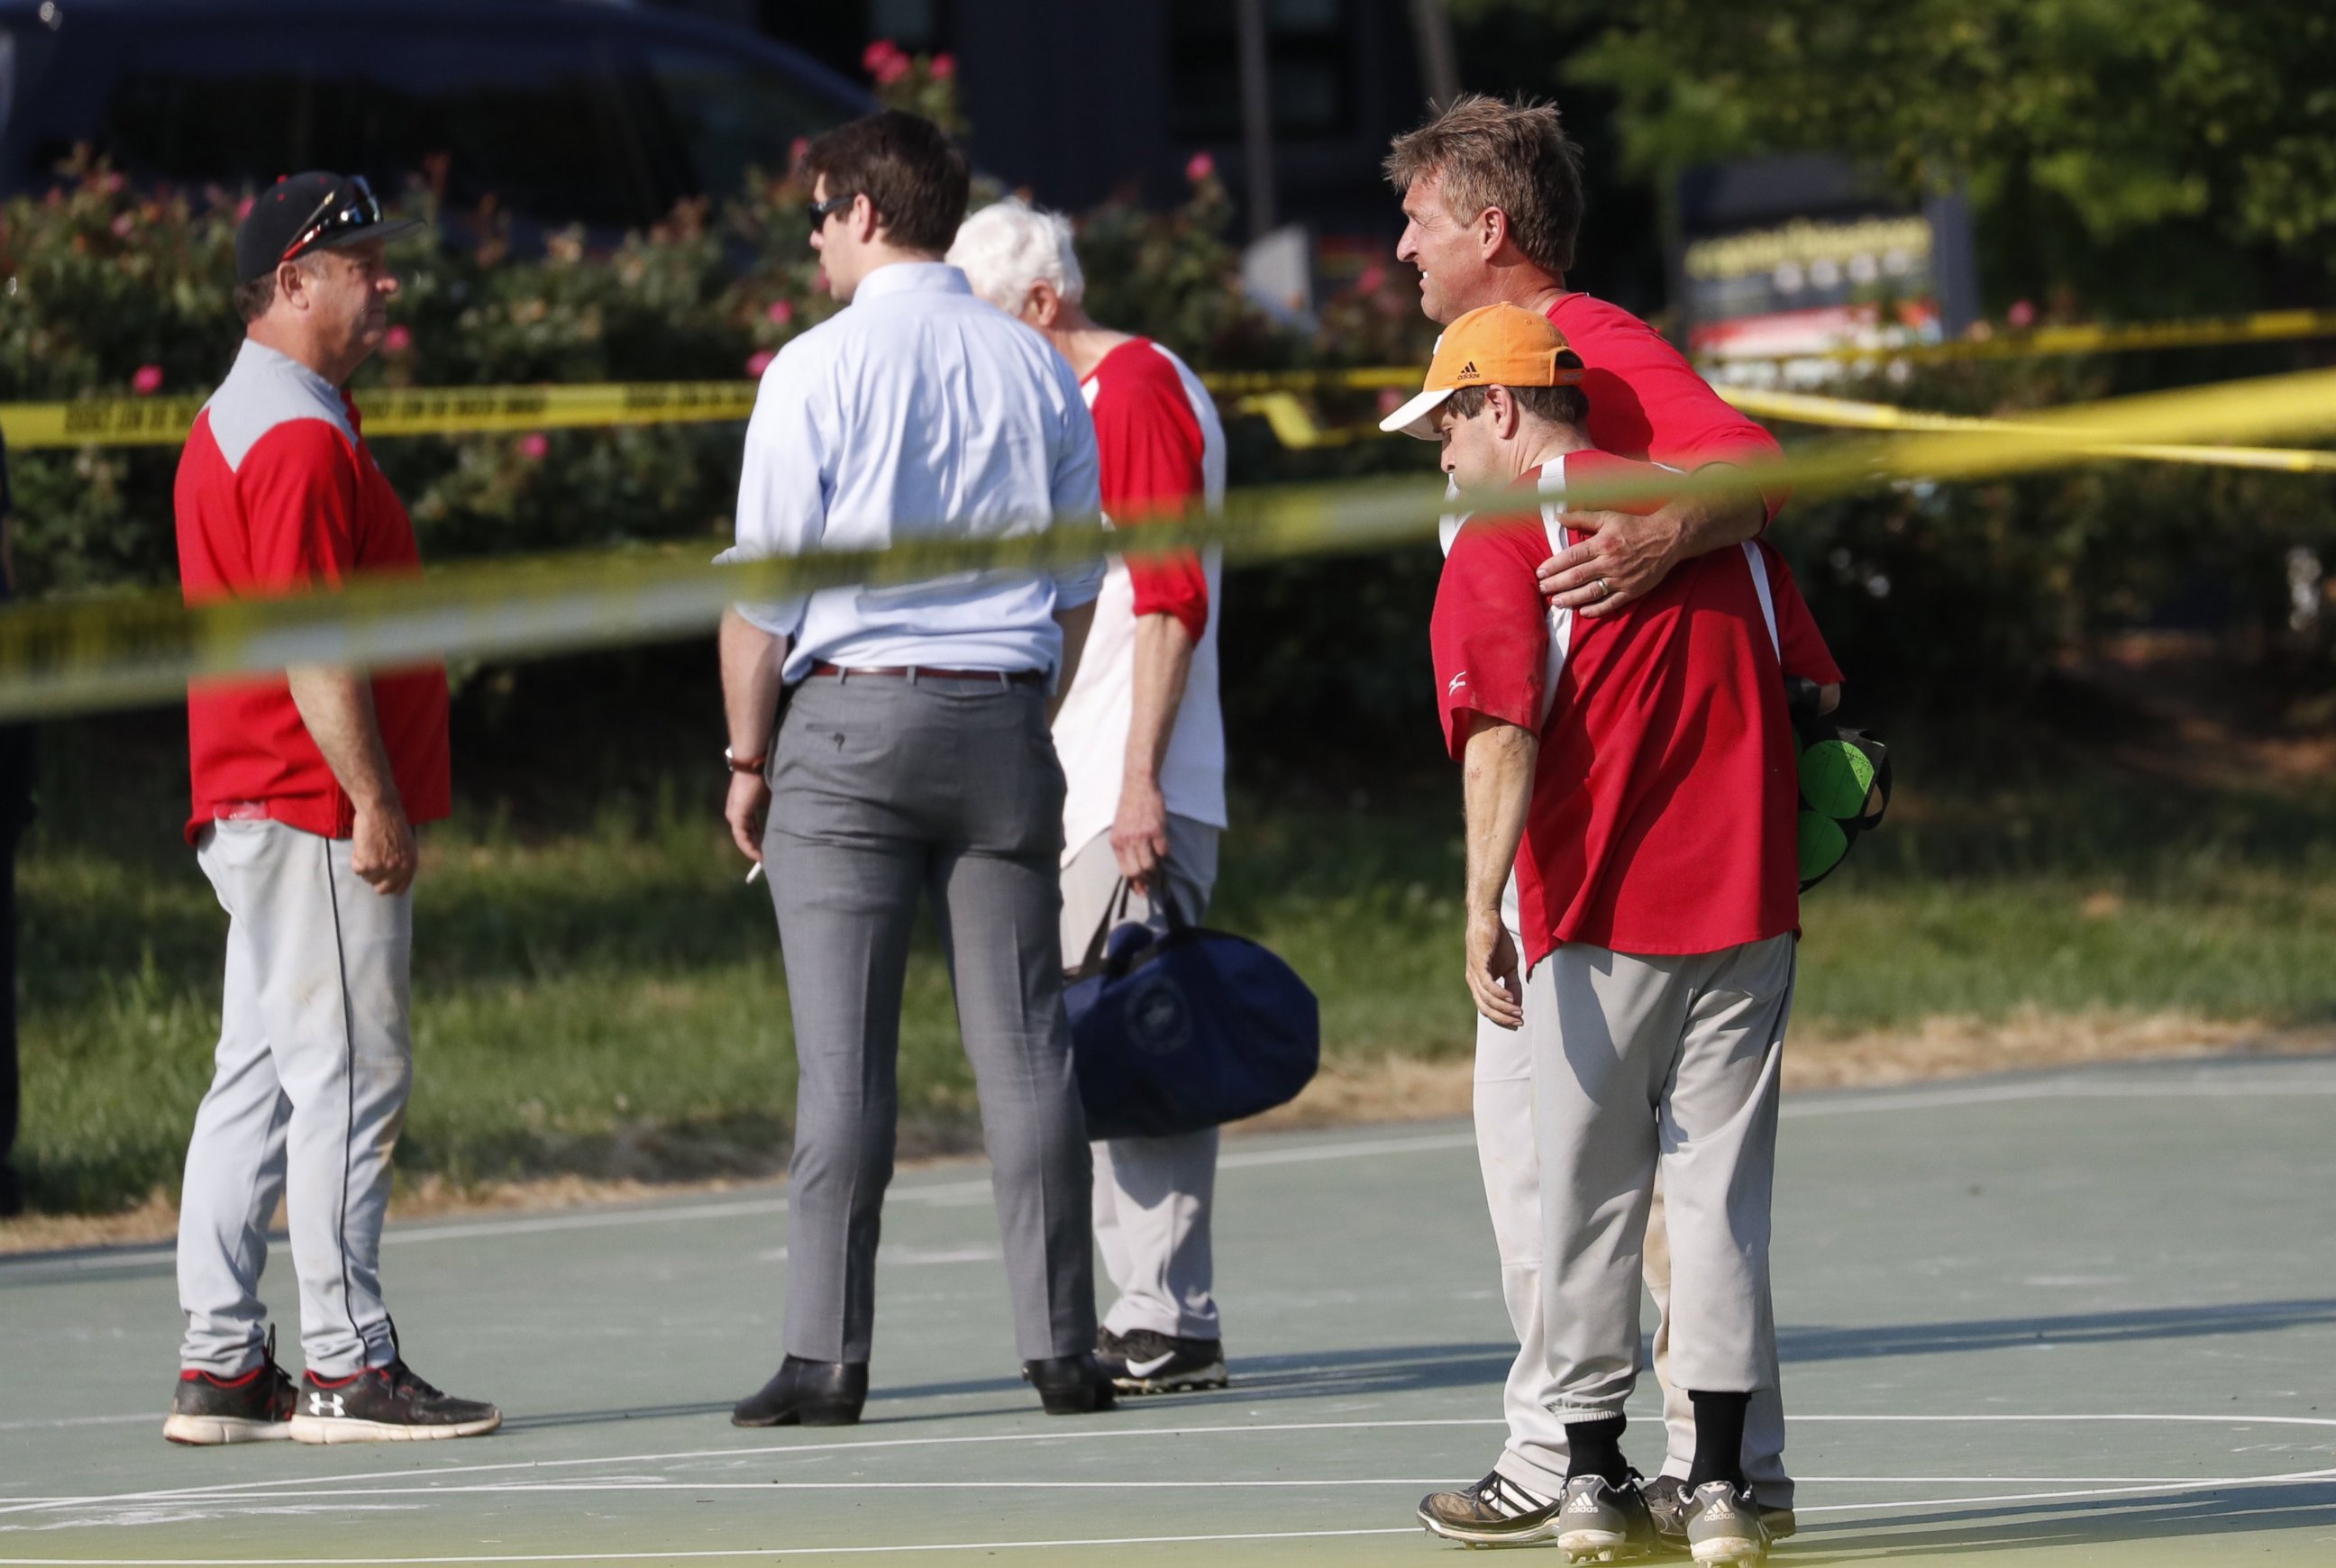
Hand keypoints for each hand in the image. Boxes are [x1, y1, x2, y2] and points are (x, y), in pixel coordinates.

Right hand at [350, 800, 417, 895]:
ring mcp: (383, 868)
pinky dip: (356, 859)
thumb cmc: (392, 823)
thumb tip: (394, 877)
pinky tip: (362, 845)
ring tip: (369, 847)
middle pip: (381, 889)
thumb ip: (402, 862)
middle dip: (374, 878)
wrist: (381, 809)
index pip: (399, 890)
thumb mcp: (407, 845)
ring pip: (367, 878)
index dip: (388, 885)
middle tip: (371, 863)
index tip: (382, 879)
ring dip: (365, 865)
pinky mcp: (367, 864)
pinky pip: (357, 870)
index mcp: (410, 865)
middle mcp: (398, 870)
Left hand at [726, 771, 770, 864]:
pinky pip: (742, 838)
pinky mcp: (736, 816)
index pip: (752, 829)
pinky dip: (750, 848)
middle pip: (747, 837)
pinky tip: (760, 856)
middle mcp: (736, 813)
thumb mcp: (772, 795)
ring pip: (744, 839)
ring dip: (754, 852)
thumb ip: (775, 808)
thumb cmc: (765, 774)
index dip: (761, 842)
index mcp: (744, 808)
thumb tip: (788, 820)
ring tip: (766, 862)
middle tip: (770, 861)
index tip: (772, 850)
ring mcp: (735, 815)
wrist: (755, 762)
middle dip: (759, 850)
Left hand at [1110, 778, 1170, 893]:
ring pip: (1150, 864)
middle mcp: (1127, 841)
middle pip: (1137, 871)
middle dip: (1146, 880)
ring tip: (1159, 869)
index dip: (1135, 883)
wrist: (1138, 785)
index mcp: (1116, 842)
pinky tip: (1163, 849)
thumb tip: (1134, 870)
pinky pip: (1163, 851)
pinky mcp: (1157, 830)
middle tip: (1153, 882)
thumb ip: (1125, 847)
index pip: (1125, 871)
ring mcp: (1142, 836)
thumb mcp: (1120, 828)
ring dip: (1156, 870)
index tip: (1142, 891)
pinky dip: (1165, 853)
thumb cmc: (1129, 807)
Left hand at [1464, 906, 1522, 1029]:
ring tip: (1518, 1012)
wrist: (1487, 917)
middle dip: (1502, 1018)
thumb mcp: (1509, 966)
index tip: (1517, 1023)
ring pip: (1487, 998)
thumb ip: (1512, 983)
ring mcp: (1474, 972)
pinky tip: (1510, 999)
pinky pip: (1487, 984)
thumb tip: (1518, 1002)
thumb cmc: (1497, 941)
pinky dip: (1499, 994)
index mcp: (1478, 983)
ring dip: (1504, 1008)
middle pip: (1485, 1008)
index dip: (1501, 1018)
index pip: (1487, 1008)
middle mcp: (1473, 980)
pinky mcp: (1478, 963)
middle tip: (1519, 1023)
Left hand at [1536, 504, 1688, 615]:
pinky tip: (1582, 612)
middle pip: (1577, 576)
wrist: (1667, 538)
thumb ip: (1582, 518)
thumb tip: (1558, 516)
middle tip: (1541, 589)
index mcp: (1602, 543)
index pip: (1572, 557)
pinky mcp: (1632, 591)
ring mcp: (1621, 579)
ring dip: (1570, 599)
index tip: (1540, 572)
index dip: (1554, 566)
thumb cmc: (1634, 526)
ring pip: (1590, 592)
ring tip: (1555, 602)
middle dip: (1556, 584)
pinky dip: (1596, 609)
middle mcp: (1610, 562)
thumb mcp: (1608, 517)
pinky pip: (1611, 604)